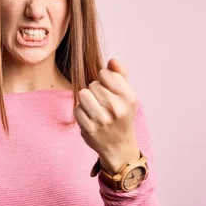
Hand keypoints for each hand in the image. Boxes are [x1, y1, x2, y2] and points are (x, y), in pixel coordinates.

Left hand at [74, 58, 139, 173]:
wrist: (118, 146)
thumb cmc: (121, 115)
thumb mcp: (126, 95)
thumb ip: (120, 75)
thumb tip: (112, 60)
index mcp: (128, 97)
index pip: (105, 73)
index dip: (104, 79)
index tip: (110, 90)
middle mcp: (117, 108)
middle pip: (93, 84)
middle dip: (96, 91)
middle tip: (103, 103)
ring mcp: (102, 119)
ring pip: (83, 94)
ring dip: (87, 100)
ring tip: (95, 108)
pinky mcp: (89, 128)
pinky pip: (77, 108)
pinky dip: (81, 112)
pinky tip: (90, 118)